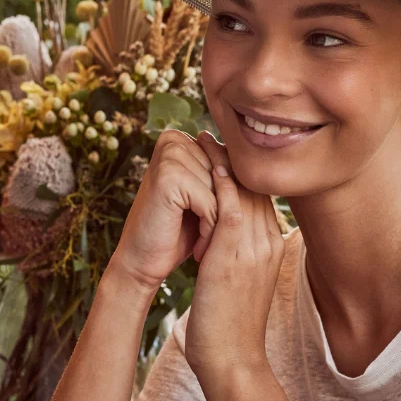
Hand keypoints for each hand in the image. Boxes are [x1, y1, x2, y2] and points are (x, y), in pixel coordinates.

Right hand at [110, 129, 218, 291]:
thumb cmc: (178, 231)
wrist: (142, 263)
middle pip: (227, 176)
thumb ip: (225, 176)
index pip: (230, 164)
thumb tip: (258, 162)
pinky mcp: (169, 176)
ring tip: (207, 245)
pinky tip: (200, 249)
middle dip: (227, 211)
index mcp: (181, 138)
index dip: (234, 199)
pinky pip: (212, 204)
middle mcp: (173, 140)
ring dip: (220, 224)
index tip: (224, 224)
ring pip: (222, 191)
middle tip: (215, 239)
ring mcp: (170, 156)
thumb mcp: (206, 197)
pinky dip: (211, 230)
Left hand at [184, 130, 285, 383]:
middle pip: (258, 188)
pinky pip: (231, 207)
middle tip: (220, 134)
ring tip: (208, 139)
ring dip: (227, 162)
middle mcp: (269, 242)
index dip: (246, 173)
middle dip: (239, 159)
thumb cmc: (232, 323)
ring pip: (246, 191)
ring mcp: (255, 248)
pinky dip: (222, 182)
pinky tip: (210, 163)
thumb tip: (224, 237)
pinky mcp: (234, 255)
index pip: (262, 198)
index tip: (229, 153)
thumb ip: (241, 253)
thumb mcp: (243, 281)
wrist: (233, 360)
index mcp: (272, 246)